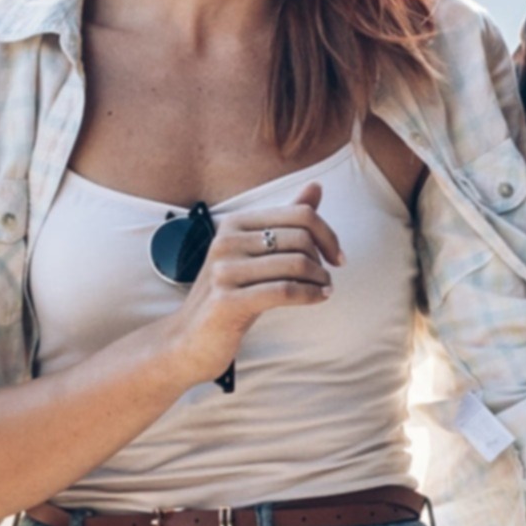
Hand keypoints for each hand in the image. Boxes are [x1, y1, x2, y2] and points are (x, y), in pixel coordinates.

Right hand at [156, 185, 338, 388]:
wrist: (188, 339)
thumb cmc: (230, 294)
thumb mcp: (255, 254)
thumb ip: (285, 220)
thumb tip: (316, 185)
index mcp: (235, 223)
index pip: (299, 214)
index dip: (328, 234)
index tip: (337, 256)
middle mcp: (226, 241)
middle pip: (300, 238)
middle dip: (322, 260)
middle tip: (326, 278)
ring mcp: (224, 271)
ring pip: (295, 264)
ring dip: (320, 279)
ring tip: (324, 289)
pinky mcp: (227, 301)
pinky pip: (284, 291)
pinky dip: (310, 295)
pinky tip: (319, 299)